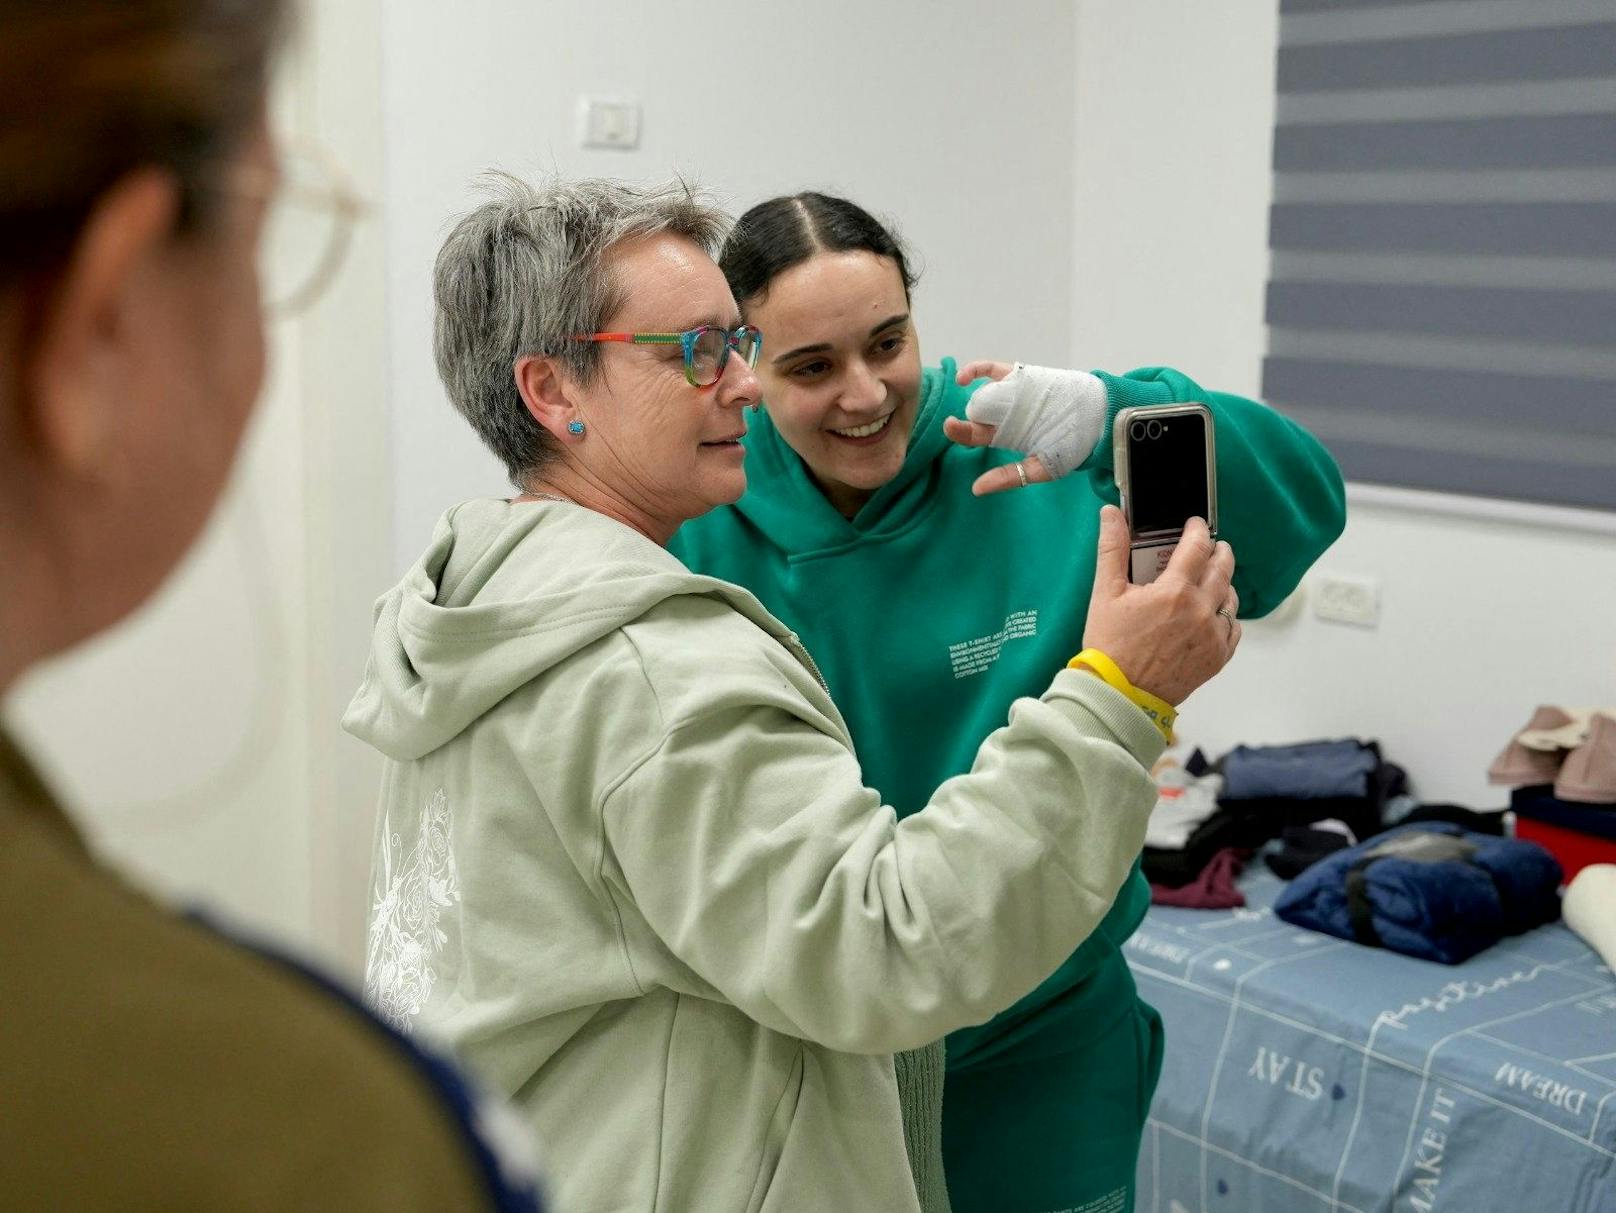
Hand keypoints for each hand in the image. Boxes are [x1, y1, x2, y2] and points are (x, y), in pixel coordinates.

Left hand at [942, 361, 1107, 495]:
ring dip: (969, 395)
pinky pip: (993, 370)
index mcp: (1007, 436)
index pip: (976, 436)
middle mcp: (1005, 414)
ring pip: (982, 392)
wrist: (1100, 418)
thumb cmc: (1074, 445)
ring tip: (964, 398)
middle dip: (962, 419)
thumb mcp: (1042, 468)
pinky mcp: (1021, 376)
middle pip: (975, 414)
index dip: (961, 433)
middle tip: (953, 423)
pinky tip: (963, 377)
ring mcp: (1011, 393)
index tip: (952, 429)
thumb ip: (1010, 477)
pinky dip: (975, 370)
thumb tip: (976, 489)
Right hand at [1081, 508, 1239, 706]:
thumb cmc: (1110, 647)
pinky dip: (1226, 616)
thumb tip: (1112, 515)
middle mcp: (1200, 611)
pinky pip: (1233, 628)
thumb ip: (1112, 549)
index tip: (1195, 525)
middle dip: (1218, 551)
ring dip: (1223, 582)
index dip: (1198, 530)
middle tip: (1211, 547)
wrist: (1119, 695)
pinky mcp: (1217, 657)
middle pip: (1223, 567)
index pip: (1197, 546)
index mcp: (1174, 591)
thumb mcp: (1105, 594)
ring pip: (1230, 597)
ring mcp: (1212, 635)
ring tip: (1211, 580)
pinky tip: (1212, 614)